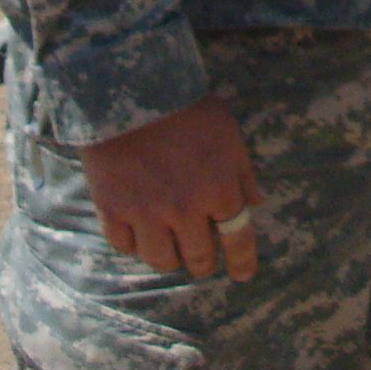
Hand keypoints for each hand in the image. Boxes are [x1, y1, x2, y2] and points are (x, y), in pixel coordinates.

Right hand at [79, 95, 263, 282]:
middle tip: (202, 261)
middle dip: (203, 264)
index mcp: (218, 190)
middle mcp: (184, 209)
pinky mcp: (113, 210)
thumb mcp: (228, 135)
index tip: (243, 275)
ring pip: (161, 261)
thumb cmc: (187, 111)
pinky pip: (125, 247)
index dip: (242, 261)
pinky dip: (134, 244)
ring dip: (169, 258)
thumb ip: (243, 173)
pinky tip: (138, 232)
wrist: (131, 94)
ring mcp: (146, 213)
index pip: (237, 238)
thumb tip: (257, 203)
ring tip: (170, 246)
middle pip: (198, 258)